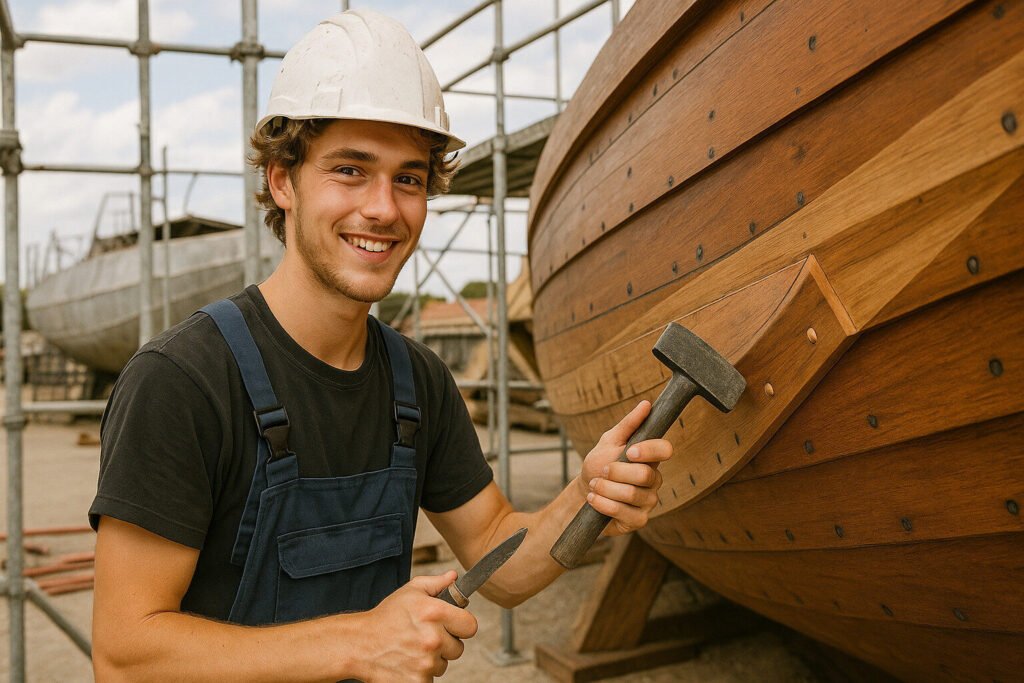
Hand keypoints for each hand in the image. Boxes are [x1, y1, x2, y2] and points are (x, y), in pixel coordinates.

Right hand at [356, 570, 477, 681]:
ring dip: (432, 659)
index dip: (461, 625)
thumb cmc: (385, 617)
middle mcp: (433, 639)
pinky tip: (407, 661)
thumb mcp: (410, 592)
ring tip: (412, 648)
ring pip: (443, 664)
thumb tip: (454, 577)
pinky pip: (430, 679)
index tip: (452, 625)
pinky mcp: (417, 682)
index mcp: (435, 613)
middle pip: (458, 648)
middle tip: (425, 637)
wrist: (359, 644)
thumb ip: (436, 583)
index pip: (470, 626)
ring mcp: (426, 663)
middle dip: (445, 643)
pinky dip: (421, 673)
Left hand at [577, 400, 671, 534]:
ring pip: (632, 494)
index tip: (629, 452)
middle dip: (616, 472)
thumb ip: (628, 425)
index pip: (665, 450)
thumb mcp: (609, 441)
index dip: (649, 450)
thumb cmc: (598, 464)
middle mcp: (654, 480)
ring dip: (606, 488)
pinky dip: (604, 504)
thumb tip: (646, 404)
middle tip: (601, 471)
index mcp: (650, 459)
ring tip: (594, 485)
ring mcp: (648, 501)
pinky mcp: (639, 520)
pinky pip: (625, 513)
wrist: (583, 493)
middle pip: (644, 475)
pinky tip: (593, 499)